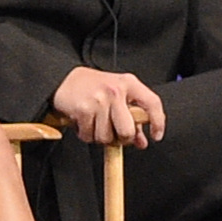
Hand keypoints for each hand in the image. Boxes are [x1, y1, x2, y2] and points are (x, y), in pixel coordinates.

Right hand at [50, 65, 166, 145]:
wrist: (63, 79)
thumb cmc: (94, 88)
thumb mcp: (118, 96)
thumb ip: (132, 118)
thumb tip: (141, 141)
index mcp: (129, 83)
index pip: (152, 103)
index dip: (158, 122)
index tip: (156, 135)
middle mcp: (115, 90)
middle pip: (127, 131)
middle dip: (122, 138)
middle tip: (115, 133)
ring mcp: (99, 100)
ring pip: (107, 137)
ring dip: (100, 136)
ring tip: (95, 123)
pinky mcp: (83, 109)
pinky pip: (89, 136)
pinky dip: (86, 134)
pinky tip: (84, 123)